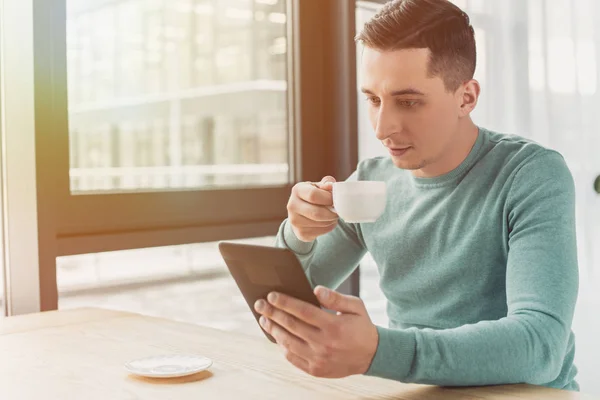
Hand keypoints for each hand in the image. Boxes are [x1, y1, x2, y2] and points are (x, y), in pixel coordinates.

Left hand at [254, 286, 378, 377]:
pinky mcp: (315, 370)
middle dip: (272, 313)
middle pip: (291, 326)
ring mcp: (319, 359)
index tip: (271, 295)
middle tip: (259, 304)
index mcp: (334, 326)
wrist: (372, 356)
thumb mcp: (356, 306)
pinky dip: (282, 346)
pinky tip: (276, 336)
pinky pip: (292, 358)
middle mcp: (324, 344)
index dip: (285, 302)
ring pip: (288, 343)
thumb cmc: (361, 326)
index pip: (303, 311)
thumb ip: (336, 297)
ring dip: (273, 330)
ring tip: (264, 319)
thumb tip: (316, 290)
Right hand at [287, 176, 338, 241]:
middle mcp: (292, 205)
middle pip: (317, 213)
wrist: (301, 214)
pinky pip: (321, 231)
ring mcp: (295, 221)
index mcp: (297, 190)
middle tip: (337, 210)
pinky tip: (328, 221)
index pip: (313, 195)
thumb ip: (326, 183)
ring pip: (321, 223)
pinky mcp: (301, 233)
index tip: (335, 199)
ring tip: (332, 215)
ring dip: (332, 220)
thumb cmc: (313, 197)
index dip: (328, 198)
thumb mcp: (318, 187)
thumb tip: (330, 186)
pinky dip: (329, 227)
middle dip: (332, 212)